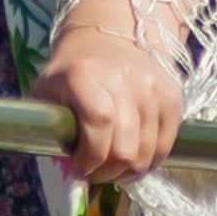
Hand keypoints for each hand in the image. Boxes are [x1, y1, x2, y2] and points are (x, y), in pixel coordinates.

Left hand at [32, 18, 185, 186]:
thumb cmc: (69, 77)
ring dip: (127, 172)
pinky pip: (165, 147)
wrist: (105, 42)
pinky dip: (148, 162)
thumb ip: (45, 127)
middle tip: (94, 173)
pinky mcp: (171, 97)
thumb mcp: (45, 94)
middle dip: (107, 172)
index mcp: (85, 74)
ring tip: (112, 168)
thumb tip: (64, 170)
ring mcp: (152, 86)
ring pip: (146, 153)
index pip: (99, 122)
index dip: (90, 156)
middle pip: (125, 147)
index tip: (78, 168)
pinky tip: (131, 158)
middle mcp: (123, 76)